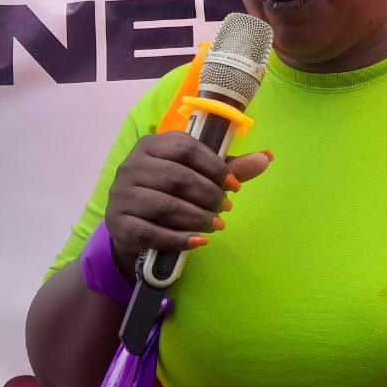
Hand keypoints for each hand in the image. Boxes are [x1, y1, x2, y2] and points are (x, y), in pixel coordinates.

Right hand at [103, 132, 270, 274]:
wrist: (135, 227)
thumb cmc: (171, 194)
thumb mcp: (199, 177)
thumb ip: (231, 168)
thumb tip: (268, 157)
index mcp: (152, 145)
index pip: (186, 147)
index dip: (215, 167)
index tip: (234, 186)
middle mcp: (132, 166)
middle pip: (177, 177)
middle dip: (208, 195)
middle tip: (225, 208)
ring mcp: (121, 195)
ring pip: (165, 205)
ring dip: (197, 217)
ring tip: (216, 225)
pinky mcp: (119, 224)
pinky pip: (151, 232)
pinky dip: (179, 238)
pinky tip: (199, 241)